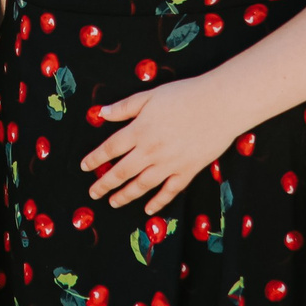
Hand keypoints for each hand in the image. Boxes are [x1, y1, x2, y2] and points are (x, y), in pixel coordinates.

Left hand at [82, 73, 248, 215]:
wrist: (220, 105)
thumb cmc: (184, 95)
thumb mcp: (149, 96)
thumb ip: (124, 107)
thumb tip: (101, 113)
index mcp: (139, 130)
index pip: (110, 149)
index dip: (95, 159)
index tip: (84, 167)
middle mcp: (150, 151)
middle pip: (121, 171)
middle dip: (104, 184)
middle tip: (93, 193)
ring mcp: (169, 164)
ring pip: (142, 185)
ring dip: (125, 195)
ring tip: (113, 202)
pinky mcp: (188, 171)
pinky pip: (169, 191)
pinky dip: (158, 202)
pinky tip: (148, 210)